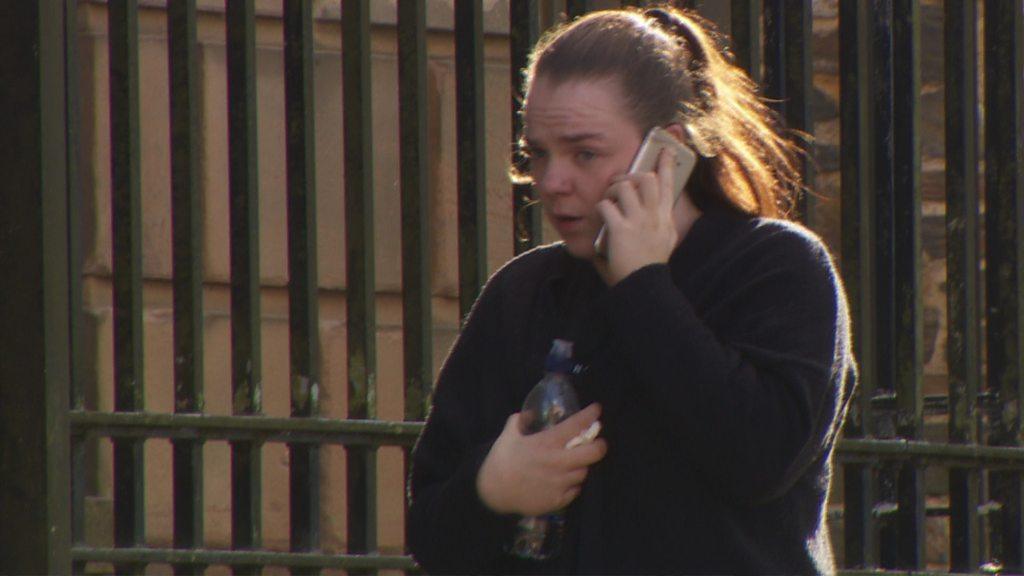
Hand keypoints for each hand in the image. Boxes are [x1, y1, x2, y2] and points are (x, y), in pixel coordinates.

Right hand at [477, 403, 606, 515]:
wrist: (493, 492)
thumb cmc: (501, 461)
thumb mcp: (508, 436)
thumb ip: (519, 421)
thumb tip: (529, 413)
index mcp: (546, 443)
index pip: (575, 425)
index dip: (590, 415)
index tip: (596, 409)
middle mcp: (558, 463)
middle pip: (593, 454)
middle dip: (600, 445)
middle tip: (599, 443)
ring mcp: (560, 483)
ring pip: (584, 472)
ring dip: (582, 466)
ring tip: (575, 463)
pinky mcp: (558, 500)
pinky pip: (575, 490)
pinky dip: (573, 484)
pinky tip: (565, 481)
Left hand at [594, 148, 700, 284]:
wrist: (644, 287)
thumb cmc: (649, 268)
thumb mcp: (665, 243)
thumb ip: (660, 227)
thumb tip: (652, 215)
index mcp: (665, 220)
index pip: (668, 185)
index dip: (666, 164)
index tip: (665, 149)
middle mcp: (654, 217)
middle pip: (647, 178)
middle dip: (631, 175)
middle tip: (620, 182)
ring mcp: (639, 222)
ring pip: (626, 185)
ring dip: (613, 188)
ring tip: (608, 199)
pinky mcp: (621, 229)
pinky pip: (606, 205)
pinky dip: (600, 207)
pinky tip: (599, 216)